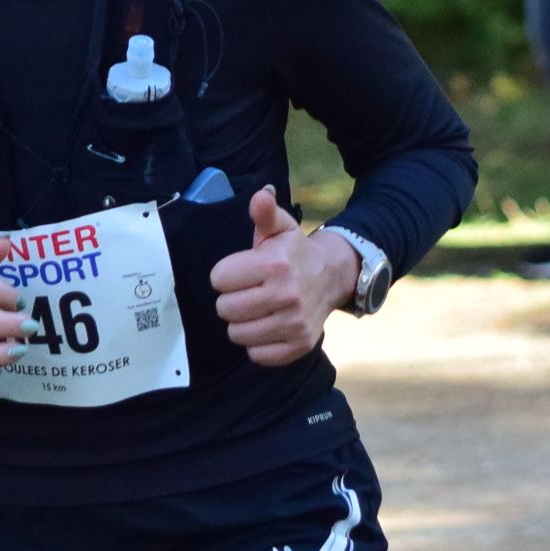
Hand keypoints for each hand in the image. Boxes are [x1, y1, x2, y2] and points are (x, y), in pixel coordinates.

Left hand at [209, 186, 356, 367]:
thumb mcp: (279, 228)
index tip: (240, 272)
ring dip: (242, 323)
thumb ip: (264, 213)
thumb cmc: (293, 253)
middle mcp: (286, 295)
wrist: (331, 277)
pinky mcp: (299, 346)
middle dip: (231, 300)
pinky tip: (268, 326)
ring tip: (257, 309)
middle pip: (225, 309)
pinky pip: (257, 355)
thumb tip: (260, 195)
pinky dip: (258, 344)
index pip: (218, 279)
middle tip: (248, 292)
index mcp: (275, 264)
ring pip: (237, 334)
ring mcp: (294, 323)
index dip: (225, 275)